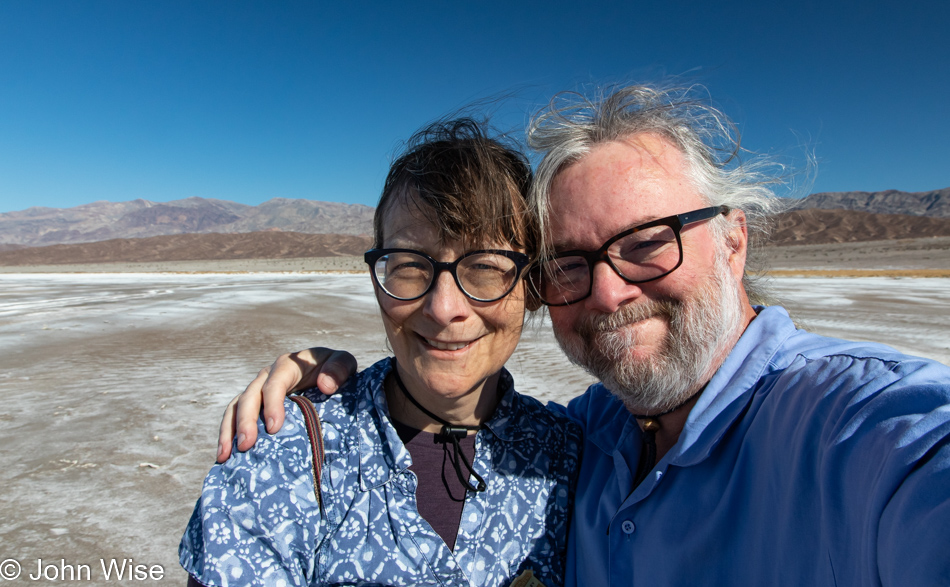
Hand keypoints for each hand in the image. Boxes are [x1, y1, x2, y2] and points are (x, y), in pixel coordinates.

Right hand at [216, 348, 357, 461]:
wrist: (328, 374)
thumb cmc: (335, 370)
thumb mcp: (343, 363)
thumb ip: (338, 369)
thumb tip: (324, 385)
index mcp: (288, 366)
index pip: (275, 382)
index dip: (272, 403)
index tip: (274, 428)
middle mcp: (267, 377)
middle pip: (250, 396)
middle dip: (246, 421)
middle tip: (247, 445)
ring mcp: (257, 391)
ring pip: (236, 407)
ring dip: (229, 430)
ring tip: (226, 455)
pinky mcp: (254, 406)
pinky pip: (234, 417)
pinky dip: (227, 435)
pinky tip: (224, 456)